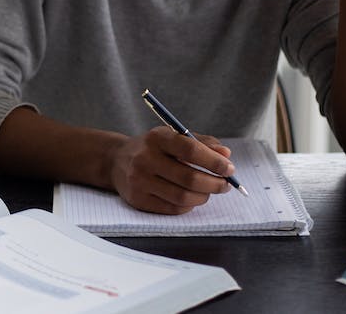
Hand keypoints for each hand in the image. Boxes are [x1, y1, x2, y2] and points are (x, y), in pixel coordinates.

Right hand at [109, 126, 233, 213]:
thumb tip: (225, 155)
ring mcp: (139, 181)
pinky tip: (191, 198)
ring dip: (203, 196)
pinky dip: (189, 205)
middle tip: (225, 184)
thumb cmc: (154, 148)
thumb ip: (202, 143)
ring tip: (209, 191)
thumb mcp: (174, 137)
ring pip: (183, 197)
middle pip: (189, 178)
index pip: (190, 150)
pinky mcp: (138, 200)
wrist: (116, 161)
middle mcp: (145, 158)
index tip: (229, 168)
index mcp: (157, 138)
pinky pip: (173, 209)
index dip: (214, 161)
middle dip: (214, 183)